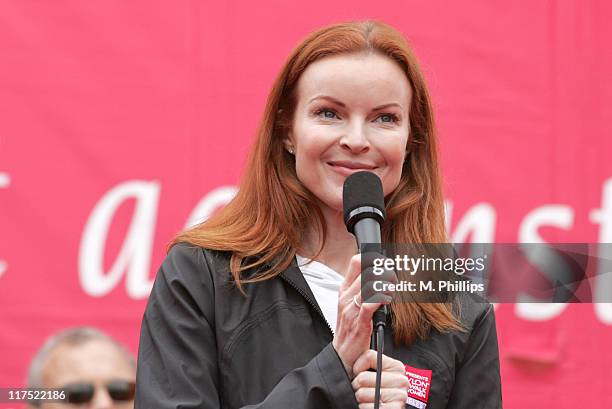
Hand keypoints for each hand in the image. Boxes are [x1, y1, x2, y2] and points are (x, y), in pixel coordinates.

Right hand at [332, 253, 395, 378]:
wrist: (342, 354)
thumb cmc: (350, 329)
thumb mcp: (351, 304)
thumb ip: (362, 288)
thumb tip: (379, 274)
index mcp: (344, 289)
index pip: (356, 262)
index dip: (372, 257)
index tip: (385, 261)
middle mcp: (346, 297)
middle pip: (367, 271)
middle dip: (385, 271)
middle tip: (393, 277)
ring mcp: (351, 309)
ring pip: (370, 285)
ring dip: (386, 284)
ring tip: (392, 289)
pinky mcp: (359, 322)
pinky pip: (370, 304)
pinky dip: (382, 298)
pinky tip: (387, 300)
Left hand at [351, 350, 408, 408]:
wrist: (363, 408)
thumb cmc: (364, 386)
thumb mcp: (366, 363)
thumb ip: (366, 347)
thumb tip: (365, 323)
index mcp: (397, 367)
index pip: (368, 356)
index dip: (357, 366)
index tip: (359, 372)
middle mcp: (402, 381)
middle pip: (363, 377)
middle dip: (357, 385)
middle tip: (363, 389)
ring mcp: (400, 397)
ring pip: (362, 393)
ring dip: (360, 398)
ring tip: (367, 399)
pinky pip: (369, 407)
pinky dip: (364, 408)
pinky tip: (371, 406)